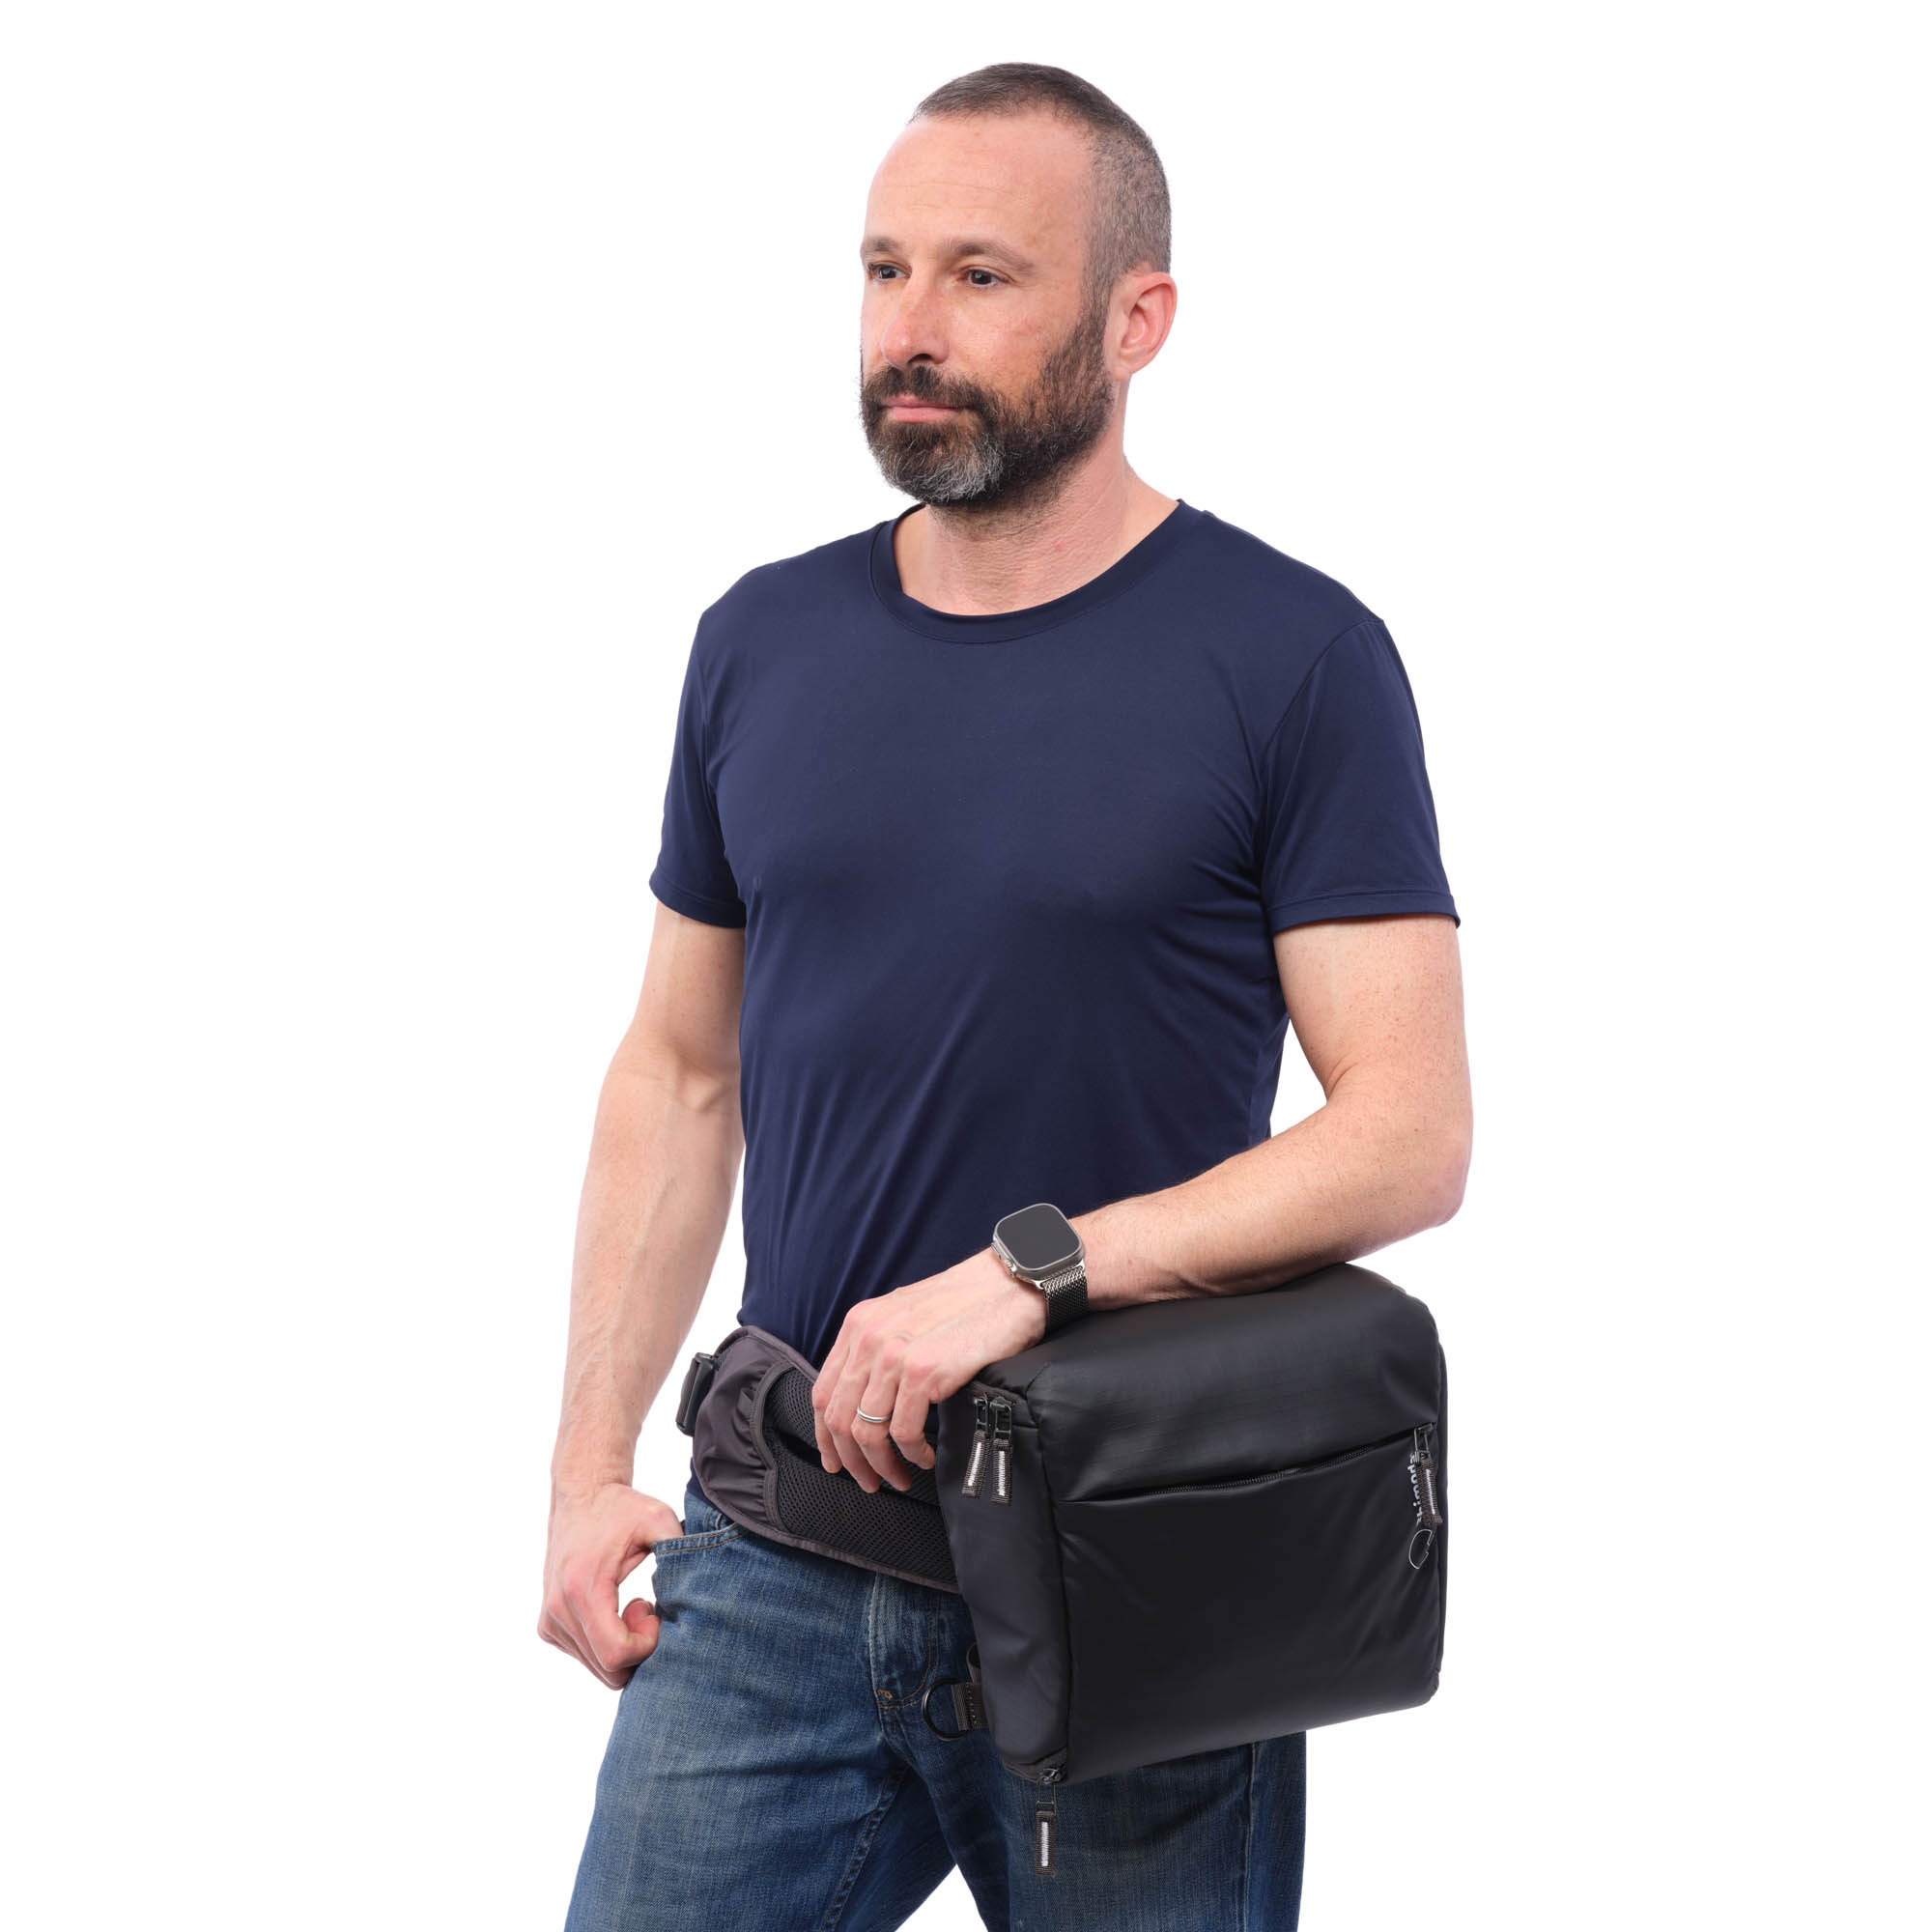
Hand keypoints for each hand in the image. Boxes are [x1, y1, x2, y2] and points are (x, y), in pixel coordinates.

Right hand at [537, 1480, 688, 1688]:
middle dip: (637, 1649)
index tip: (655, 1611)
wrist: (582, 1495)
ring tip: (632, 1605)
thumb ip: (682, 1551)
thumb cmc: (622, 1508)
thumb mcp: (659, 1519)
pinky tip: (615, 1610)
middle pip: (608, 1671)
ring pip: (597, 1668)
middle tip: (647, 1608)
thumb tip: (699, 1591)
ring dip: (622, 1646)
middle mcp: (558, 1611)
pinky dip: (606, 1644)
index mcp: (582, 1588)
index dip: (646, 1645)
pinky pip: (585, 1657)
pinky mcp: (548, 1626)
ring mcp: (550, 1622)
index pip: (616, 1654)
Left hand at [813, 1247, 1046, 1492]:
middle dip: (852, 1460)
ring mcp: (895, 1355)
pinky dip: (913, 1454)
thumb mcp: (903, 1316)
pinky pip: (905, 1432)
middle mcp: (869, 1337)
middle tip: (870, 1481)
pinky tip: (926, 1455)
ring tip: (901, 1475)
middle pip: (838, 1418)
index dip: (825, 1437)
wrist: (1009, 1286)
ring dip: (883, 1464)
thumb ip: (877, 1350)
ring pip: (867, 1432)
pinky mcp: (925, 1372)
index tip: (837, 1461)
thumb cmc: (965, 1304)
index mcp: (859, 1324)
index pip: (822, 1392)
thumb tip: (864, 1401)